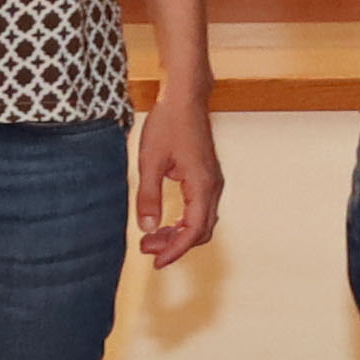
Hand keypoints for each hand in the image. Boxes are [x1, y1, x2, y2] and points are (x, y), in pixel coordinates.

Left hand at [134, 87, 223, 264]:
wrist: (184, 96)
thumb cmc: (168, 123)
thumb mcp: (150, 161)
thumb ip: (148, 197)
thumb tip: (147, 228)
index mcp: (202, 185)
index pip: (193, 231)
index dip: (175, 250)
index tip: (156, 262)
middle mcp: (213, 186)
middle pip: (201, 230)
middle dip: (175, 244)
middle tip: (146, 248)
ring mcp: (212, 181)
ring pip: (201, 220)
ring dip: (179, 233)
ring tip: (151, 236)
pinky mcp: (206, 175)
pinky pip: (200, 208)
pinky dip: (183, 220)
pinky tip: (165, 220)